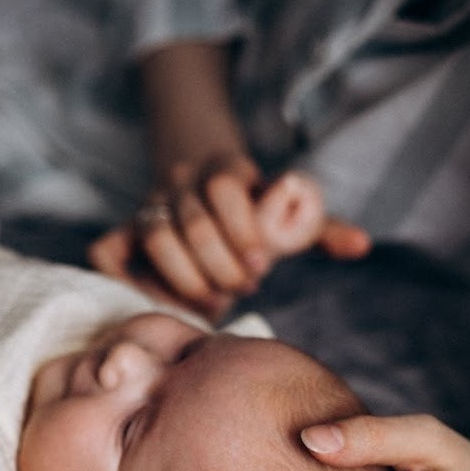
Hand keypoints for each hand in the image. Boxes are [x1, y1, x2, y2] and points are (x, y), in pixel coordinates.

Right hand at [88, 159, 370, 320]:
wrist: (198, 184)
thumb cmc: (252, 216)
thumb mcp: (289, 216)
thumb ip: (321, 229)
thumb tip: (363, 246)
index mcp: (225, 169)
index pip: (227, 183)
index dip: (243, 229)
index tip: (261, 265)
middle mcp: (180, 184)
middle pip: (192, 219)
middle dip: (221, 264)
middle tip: (243, 287)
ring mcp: (147, 209)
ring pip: (155, 236)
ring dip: (186, 278)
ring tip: (213, 300)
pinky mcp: (120, 236)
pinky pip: (106, 252)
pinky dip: (126, 278)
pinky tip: (161, 301)